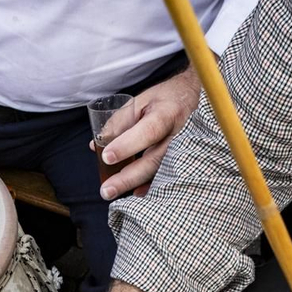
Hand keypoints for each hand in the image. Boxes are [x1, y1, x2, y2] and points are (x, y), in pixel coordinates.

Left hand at [96, 65, 202, 199]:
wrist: (194, 98)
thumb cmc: (164, 99)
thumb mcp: (140, 101)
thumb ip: (119, 122)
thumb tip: (98, 145)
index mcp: (167, 114)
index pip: (147, 131)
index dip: (127, 145)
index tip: (107, 158)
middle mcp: (179, 134)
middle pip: (154, 160)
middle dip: (128, 177)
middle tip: (106, 190)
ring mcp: (185, 150)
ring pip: (159, 172)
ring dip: (136, 184)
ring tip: (113, 193)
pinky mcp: (184, 160)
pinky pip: (167, 177)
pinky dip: (150, 186)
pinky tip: (136, 192)